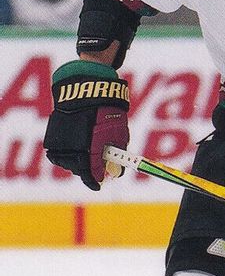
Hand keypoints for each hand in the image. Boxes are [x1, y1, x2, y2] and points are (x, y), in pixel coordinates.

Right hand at [43, 61, 129, 190]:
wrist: (86, 90)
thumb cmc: (107, 110)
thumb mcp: (119, 132)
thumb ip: (118, 153)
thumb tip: (116, 170)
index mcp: (91, 146)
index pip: (91, 171)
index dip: (95, 179)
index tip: (99, 184)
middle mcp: (74, 146)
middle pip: (79, 169)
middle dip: (88, 171)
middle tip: (96, 168)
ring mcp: (61, 142)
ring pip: (67, 162)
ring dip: (77, 163)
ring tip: (86, 155)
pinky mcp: (54, 136)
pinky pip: (58, 153)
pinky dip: (67, 154)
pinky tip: (76, 149)